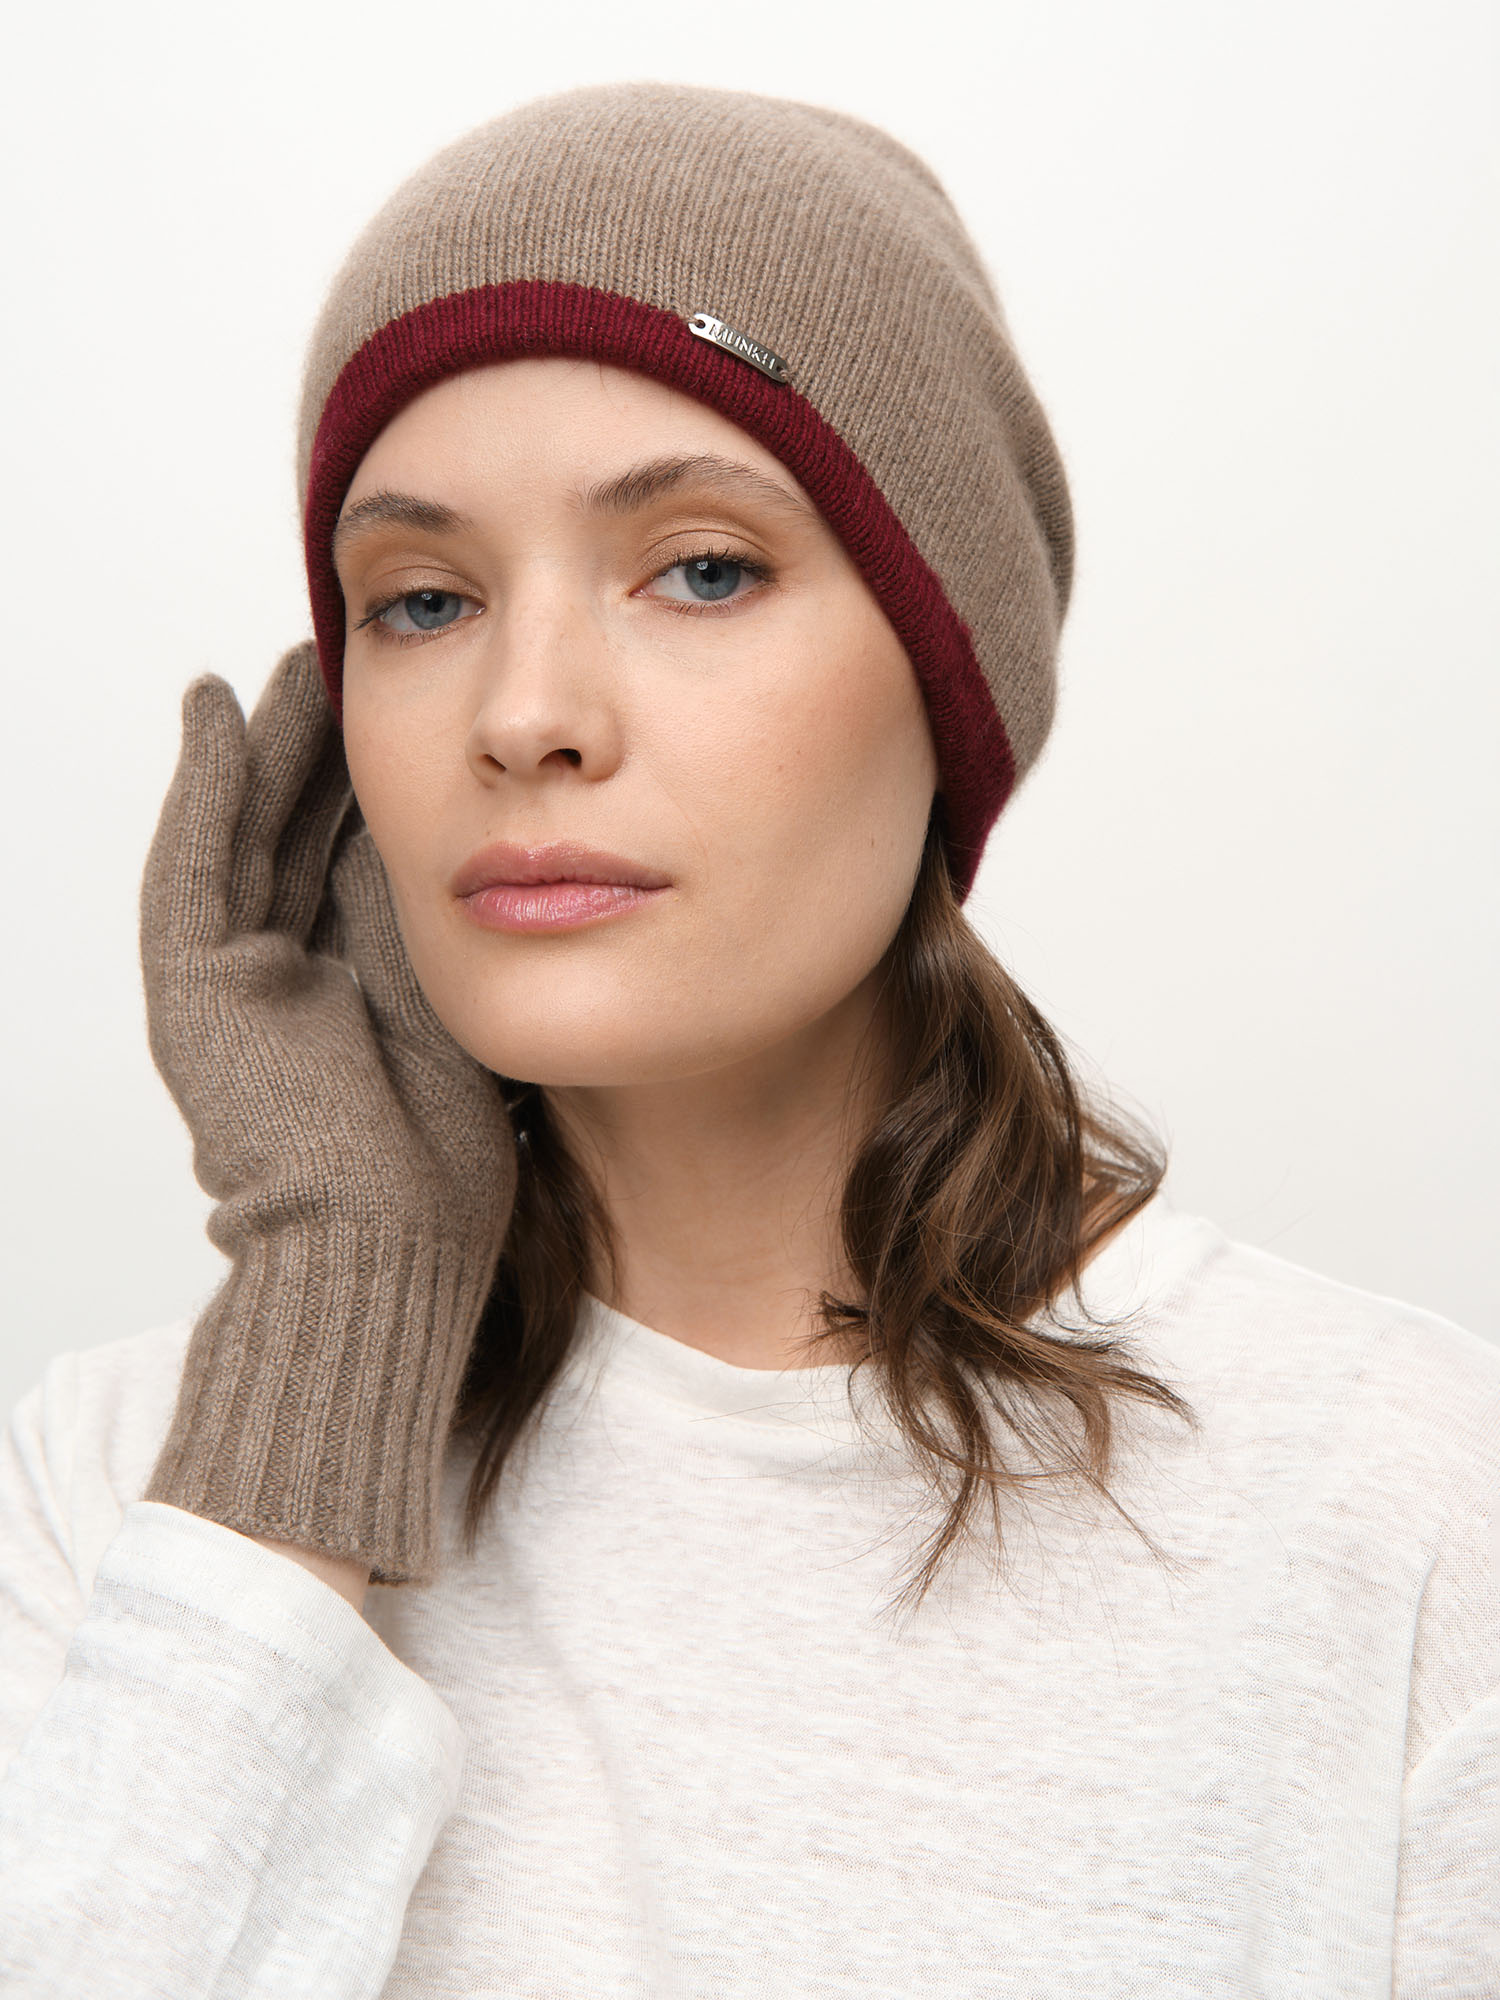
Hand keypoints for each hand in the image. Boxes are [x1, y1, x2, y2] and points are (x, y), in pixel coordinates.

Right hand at [140, 641, 515, 1584]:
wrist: (386, 1252)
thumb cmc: (446, 1166)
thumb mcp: (465, 1015)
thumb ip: (458, 939)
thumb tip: (501, 848)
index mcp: (349, 991)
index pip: (358, 857)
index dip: (379, 779)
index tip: (417, 708)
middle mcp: (285, 979)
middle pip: (296, 833)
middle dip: (316, 748)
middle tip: (345, 659)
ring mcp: (231, 983)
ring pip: (241, 834)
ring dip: (261, 745)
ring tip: (292, 661)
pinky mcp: (192, 990)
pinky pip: (191, 862)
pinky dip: (201, 783)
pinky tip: (220, 707)